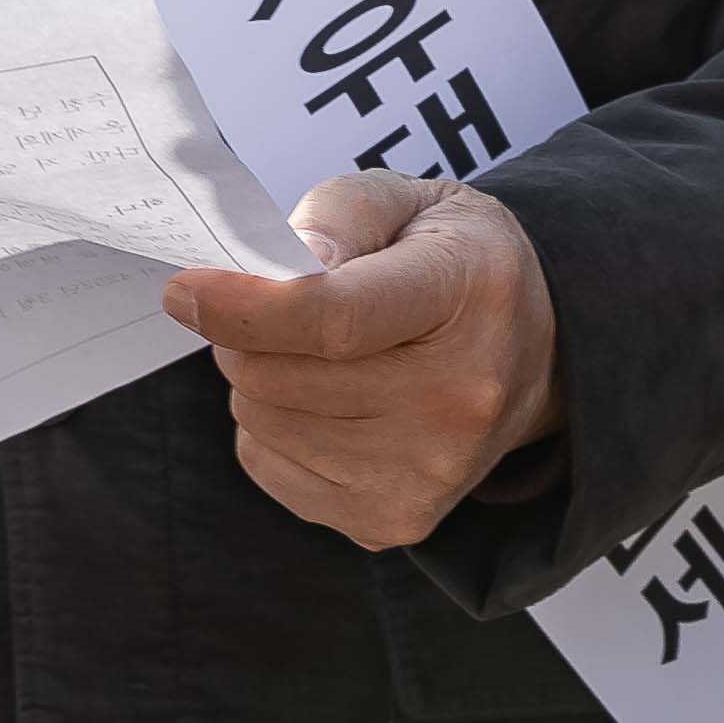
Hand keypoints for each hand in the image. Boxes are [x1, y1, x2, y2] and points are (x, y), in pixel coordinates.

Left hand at [161, 171, 563, 550]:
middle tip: (287, 306)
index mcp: (468, 295)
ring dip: (262, 379)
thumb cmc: (456, 266)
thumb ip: (334, 217)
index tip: (185, 289)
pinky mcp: (391, 520)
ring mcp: (426, 472)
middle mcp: (457, 398)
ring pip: (260, 419)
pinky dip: (274, 427)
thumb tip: (262, 272)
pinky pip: (265, 464)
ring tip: (323, 355)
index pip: (333, 317)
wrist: (538, 355)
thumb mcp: (410, 203)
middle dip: (249, 331)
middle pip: (276, 373)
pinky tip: (332, 403)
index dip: (243, 306)